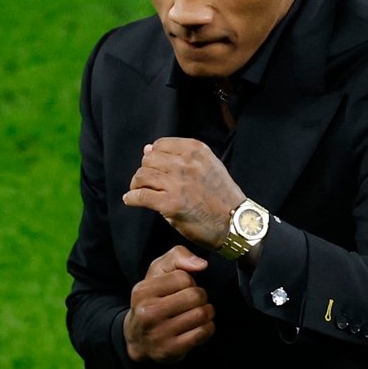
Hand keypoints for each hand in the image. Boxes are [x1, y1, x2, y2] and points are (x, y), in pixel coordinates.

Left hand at [122, 138, 244, 249]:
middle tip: (147, 183)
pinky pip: (140, 196)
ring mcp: (178, 183)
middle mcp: (186, 163)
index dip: (153, 157)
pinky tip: (131, 201)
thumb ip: (180, 157)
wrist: (236, 223)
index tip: (155, 169)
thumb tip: (146, 149)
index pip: (160, 145)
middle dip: (144, 171)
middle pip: (148, 160)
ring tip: (138, 192)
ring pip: (142, 176)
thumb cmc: (221, 197)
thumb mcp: (208, 167)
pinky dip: (131, 199)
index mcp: (196, 150)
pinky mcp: (170, 204)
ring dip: (136, 185)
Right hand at [123, 246, 215, 363]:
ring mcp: (159, 334)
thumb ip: (178, 257)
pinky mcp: (171, 350)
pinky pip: (203, 333)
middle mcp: (148, 313)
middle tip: (194, 302)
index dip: (189, 281)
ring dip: (206, 312)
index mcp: (142, 291)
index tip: (182, 288)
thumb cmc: (152, 299)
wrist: (137, 338)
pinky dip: (208, 328)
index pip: (183, 278)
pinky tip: (199, 326)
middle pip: (195, 296)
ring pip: (202, 314)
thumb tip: (202, 265)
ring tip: (198, 313)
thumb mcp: (157, 272)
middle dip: (200, 297)